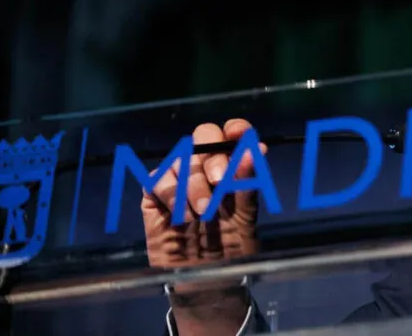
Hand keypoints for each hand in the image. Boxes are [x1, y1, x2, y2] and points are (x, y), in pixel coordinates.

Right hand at [141, 119, 262, 332]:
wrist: (206, 282)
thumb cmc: (231, 249)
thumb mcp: (246, 218)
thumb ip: (248, 184)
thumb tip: (257, 150)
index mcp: (232, 169)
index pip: (232, 135)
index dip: (235, 129)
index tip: (239, 134)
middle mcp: (205, 169)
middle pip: (202, 137)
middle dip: (212, 157)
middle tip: (220, 183)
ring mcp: (179, 182)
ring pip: (180, 159)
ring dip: (193, 183)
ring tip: (203, 212)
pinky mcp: (155, 199)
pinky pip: (156, 179)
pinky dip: (170, 193)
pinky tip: (182, 216)